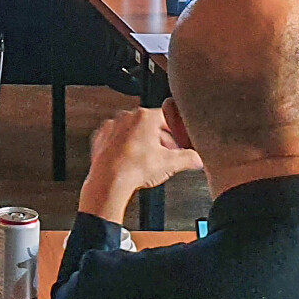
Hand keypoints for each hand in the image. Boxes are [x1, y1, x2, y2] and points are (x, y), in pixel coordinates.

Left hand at [78, 108, 202, 224]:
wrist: (108, 181)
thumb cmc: (134, 169)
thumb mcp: (170, 164)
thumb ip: (188, 158)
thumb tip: (196, 159)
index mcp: (145, 117)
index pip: (168, 117)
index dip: (177, 130)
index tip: (180, 140)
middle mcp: (127, 117)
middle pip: (151, 125)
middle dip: (161, 139)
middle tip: (167, 155)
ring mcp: (112, 126)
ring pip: (134, 131)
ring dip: (143, 143)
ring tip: (148, 161)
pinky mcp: (102, 138)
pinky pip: (118, 139)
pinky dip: (125, 148)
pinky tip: (131, 161)